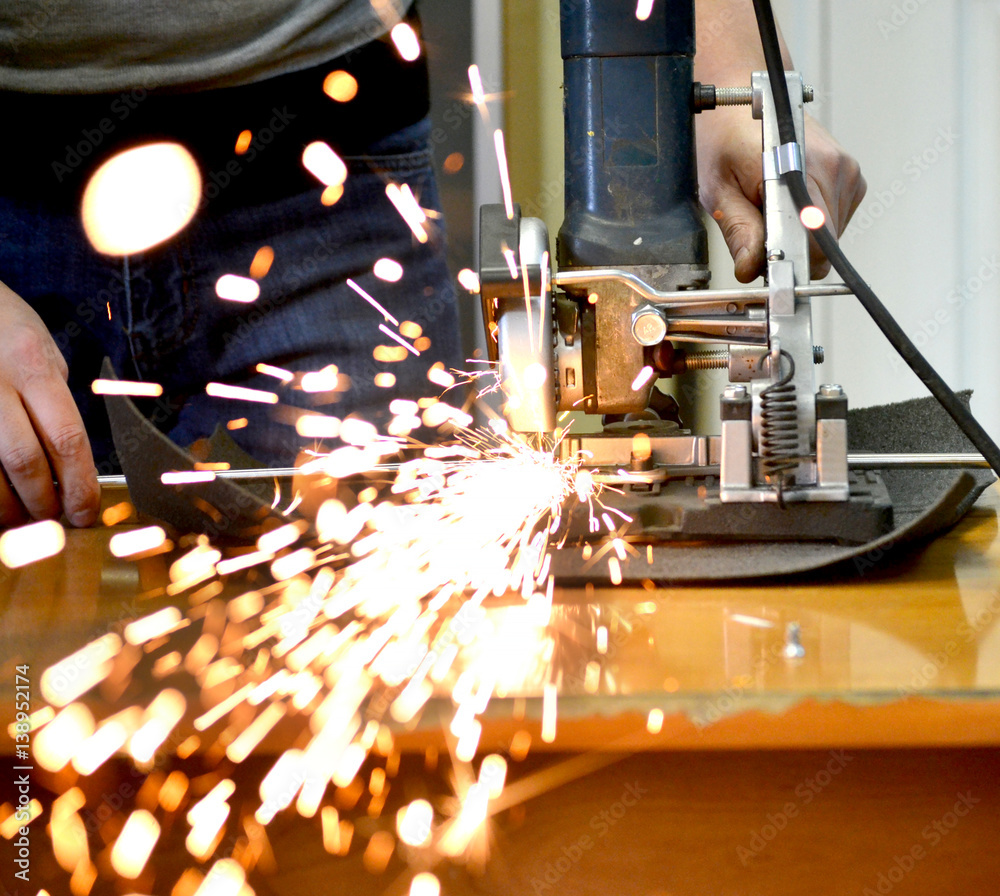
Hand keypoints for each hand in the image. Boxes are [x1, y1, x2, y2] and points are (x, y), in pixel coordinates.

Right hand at [0, 281, 99, 526]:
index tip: (87, 513)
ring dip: (8, 509)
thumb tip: (71, 460)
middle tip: (54, 520)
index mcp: (31, 365)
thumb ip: (53, 398)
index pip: (67, 438)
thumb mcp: (39, 348)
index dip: (81, 485)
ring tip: (21, 517)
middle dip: (44, 503)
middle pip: (25, 462)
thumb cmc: (1, 325)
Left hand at [697, 108, 866, 282]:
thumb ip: (739, 230)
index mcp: (803, 168)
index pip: (815, 243)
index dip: (787, 261)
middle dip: (790, 248)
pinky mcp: (851, 176)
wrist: (745, 98)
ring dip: (799, 234)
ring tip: (770, 206)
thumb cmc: (725, 137)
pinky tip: (787, 200)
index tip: (765, 262)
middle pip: (823, 244)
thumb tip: (751, 268)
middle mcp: (834, 167)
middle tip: (758, 226)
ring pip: (829, 236)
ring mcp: (847, 170)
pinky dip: (809, 221)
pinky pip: (833, 220)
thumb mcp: (719, 188)